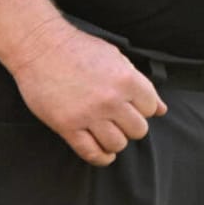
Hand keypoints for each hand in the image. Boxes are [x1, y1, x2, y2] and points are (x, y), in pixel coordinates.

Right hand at [4, 23, 166, 165]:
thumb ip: (141, 84)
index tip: (133, 107)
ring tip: (109, 132)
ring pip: (117, 144)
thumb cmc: (80, 49)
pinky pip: (91, 152)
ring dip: (116, 141)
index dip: (144, 109)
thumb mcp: (117, 58)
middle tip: (120, 120)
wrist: (41, 47)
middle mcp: (111, 99)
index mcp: (127, 79)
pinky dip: (101, 157)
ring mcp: (89, 115)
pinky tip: (103, 153)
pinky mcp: (67, 126)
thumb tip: (161, 109)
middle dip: (131, 127)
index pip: (151, 108)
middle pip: (138, 130)